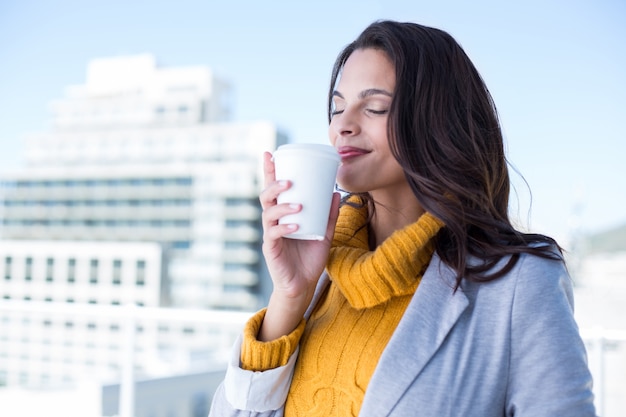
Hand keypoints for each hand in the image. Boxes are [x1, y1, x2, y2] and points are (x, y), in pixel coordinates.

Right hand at [258, 151, 339, 339]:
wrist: (303, 285)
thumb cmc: (310, 257)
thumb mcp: (324, 233)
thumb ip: (330, 215)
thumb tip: (336, 192)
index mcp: (283, 213)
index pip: (274, 188)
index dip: (269, 171)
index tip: (270, 153)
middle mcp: (273, 221)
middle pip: (266, 197)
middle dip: (274, 185)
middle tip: (289, 182)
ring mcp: (270, 235)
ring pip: (268, 214)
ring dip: (282, 207)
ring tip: (298, 205)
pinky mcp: (271, 250)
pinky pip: (273, 235)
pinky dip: (284, 228)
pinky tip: (294, 225)